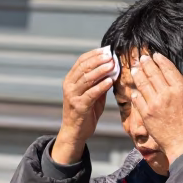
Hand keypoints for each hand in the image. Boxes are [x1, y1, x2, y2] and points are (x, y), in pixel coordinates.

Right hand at [53, 48, 114, 164]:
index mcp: (70, 80)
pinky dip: (101, 86)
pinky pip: (91, 93)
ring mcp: (73, 96)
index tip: (107, 50)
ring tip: (112, 65)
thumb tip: (112, 68)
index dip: (94, 54)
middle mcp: (69, 86)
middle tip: (111, 56)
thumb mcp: (92, 94)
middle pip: (83, 67)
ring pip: (87, 78)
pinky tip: (110, 81)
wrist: (75, 132)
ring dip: (101, 70)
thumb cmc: (86, 112)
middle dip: (98, 60)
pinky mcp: (79, 106)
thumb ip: (99, 82)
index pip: (81, 61)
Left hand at [130, 54, 182, 165]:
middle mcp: (167, 93)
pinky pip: (138, 99)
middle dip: (146, 63)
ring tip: (135, 69)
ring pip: (143, 84)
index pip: (168, 68)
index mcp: (182, 88)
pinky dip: (136, 93)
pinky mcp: (146, 114)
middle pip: (153, 73)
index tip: (155, 55)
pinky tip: (135, 90)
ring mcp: (155, 104)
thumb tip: (179, 86)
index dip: (160, 59)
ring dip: (138, 74)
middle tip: (142, 58)